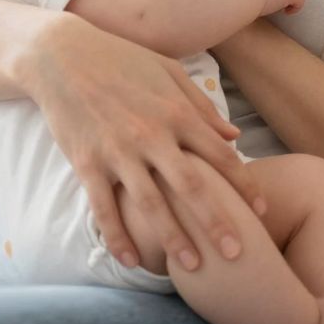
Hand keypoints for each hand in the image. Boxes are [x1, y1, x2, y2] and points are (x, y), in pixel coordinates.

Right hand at [28, 15, 266, 272]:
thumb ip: (202, 107)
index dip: (245, 186)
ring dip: (174, 239)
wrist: (61, 55)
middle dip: (218, 224)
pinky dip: (118, 237)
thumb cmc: (121, 59)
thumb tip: (234, 136)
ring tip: (193, 269)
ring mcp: (117, 152)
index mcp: (177, 112)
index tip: (263, 213)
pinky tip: (132, 260)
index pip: (221, 156)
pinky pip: (104, 208)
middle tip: (239, 255)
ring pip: (152, 205)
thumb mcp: (169, 72)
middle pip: (193, 188)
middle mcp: (152, 135)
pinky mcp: (87, 163)